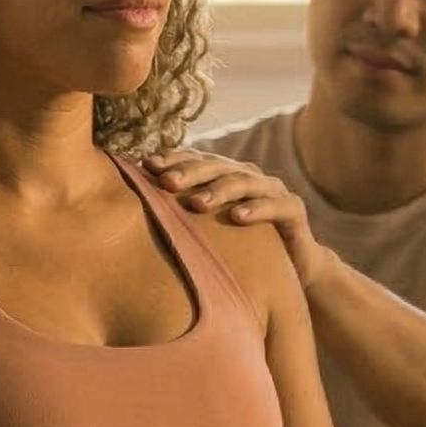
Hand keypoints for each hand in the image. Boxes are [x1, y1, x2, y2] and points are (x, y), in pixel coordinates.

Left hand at [148, 149, 332, 289]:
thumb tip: (131, 213)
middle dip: (189, 172)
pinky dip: (256, 210)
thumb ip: (182, 217)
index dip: (173, 159)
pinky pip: (275, 206)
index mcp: (225, 176)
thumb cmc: (242, 249)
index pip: (196, 160)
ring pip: (243, 182)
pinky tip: (236, 217)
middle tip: (166, 182)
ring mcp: (272, 190)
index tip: (145, 166)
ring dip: (218, 190)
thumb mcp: (209, 231)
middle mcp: (248, 176)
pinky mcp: (293, 210)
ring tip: (196, 203)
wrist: (294, 267)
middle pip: (216, 166)